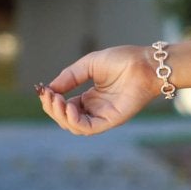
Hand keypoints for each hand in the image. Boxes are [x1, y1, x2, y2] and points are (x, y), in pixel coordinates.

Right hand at [35, 45, 159, 135]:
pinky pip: (89, 128)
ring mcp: (104, 116)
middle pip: (67, 119)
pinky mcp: (112, 120)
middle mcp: (96, 109)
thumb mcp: (88, 65)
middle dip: (53, 109)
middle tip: (49, 96)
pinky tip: (70, 108)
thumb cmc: (123, 60)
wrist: (146, 63)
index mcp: (91, 98)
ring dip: (61, 116)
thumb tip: (49, 88)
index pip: (65, 107)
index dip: (52, 101)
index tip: (44, 90)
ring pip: (75, 126)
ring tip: (58, 101)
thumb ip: (69, 77)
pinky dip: (75, 121)